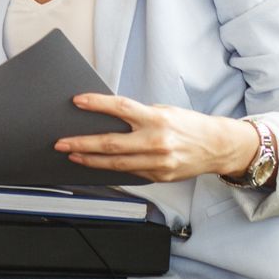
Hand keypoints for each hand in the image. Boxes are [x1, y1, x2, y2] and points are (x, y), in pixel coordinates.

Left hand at [54, 95, 262, 182]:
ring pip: (116, 164)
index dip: (96, 104)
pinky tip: (97, 165)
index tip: (77, 101)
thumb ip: (138, 115)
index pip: (120, 108)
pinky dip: (111, 169)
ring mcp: (158, 163)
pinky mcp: (159, 177)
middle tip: (61, 142)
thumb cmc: (188, 125)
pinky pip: (129, 173)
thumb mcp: (164, 111)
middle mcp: (156, 142)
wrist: (217, 146)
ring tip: (73, 155)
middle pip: (111, 143)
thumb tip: (108, 117)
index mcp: (156, 119)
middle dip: (82, 143)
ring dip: (90, 160)